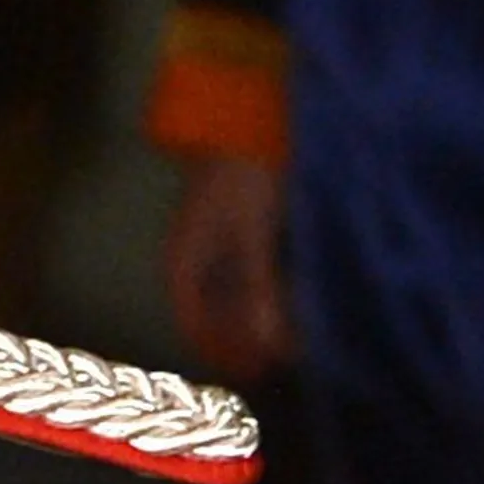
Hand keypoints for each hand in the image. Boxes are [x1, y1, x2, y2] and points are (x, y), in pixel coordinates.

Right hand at [163, 150, 294, 379]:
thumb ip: (259, 289)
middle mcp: (196, 260)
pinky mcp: (241, 229)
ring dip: (262, 315)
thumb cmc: (243, 171)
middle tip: (287, 356)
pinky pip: (252, 274)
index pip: (195, 325)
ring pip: (235, 297)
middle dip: (248, 338)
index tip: (259, 371)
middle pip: (216, 315)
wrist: (246, 112)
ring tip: (299, 330)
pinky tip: (298, 294)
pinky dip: (272, 291)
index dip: (224, 352)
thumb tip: (268, 343)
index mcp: (183, 264)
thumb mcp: (252, 234)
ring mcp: (217, 245)